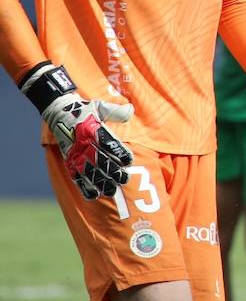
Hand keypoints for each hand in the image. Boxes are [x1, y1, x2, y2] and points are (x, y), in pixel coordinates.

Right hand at [21, 63, 133, 199]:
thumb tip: (130, 111)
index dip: (118, 153)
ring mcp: (75, 153)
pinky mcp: (69, 160)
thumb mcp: (100, 106)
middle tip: (124, 179)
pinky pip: (75, 175)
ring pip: (89, 171)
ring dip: (100, 182)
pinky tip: (93, 195)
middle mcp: (84, 144)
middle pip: (100, 160)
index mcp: (92, 130)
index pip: (108, 143)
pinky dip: (83, 186)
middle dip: (112, 171)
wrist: (59, 112)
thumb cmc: (84, 109)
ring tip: (112, 190)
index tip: (129, 161)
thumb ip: (115, 111)